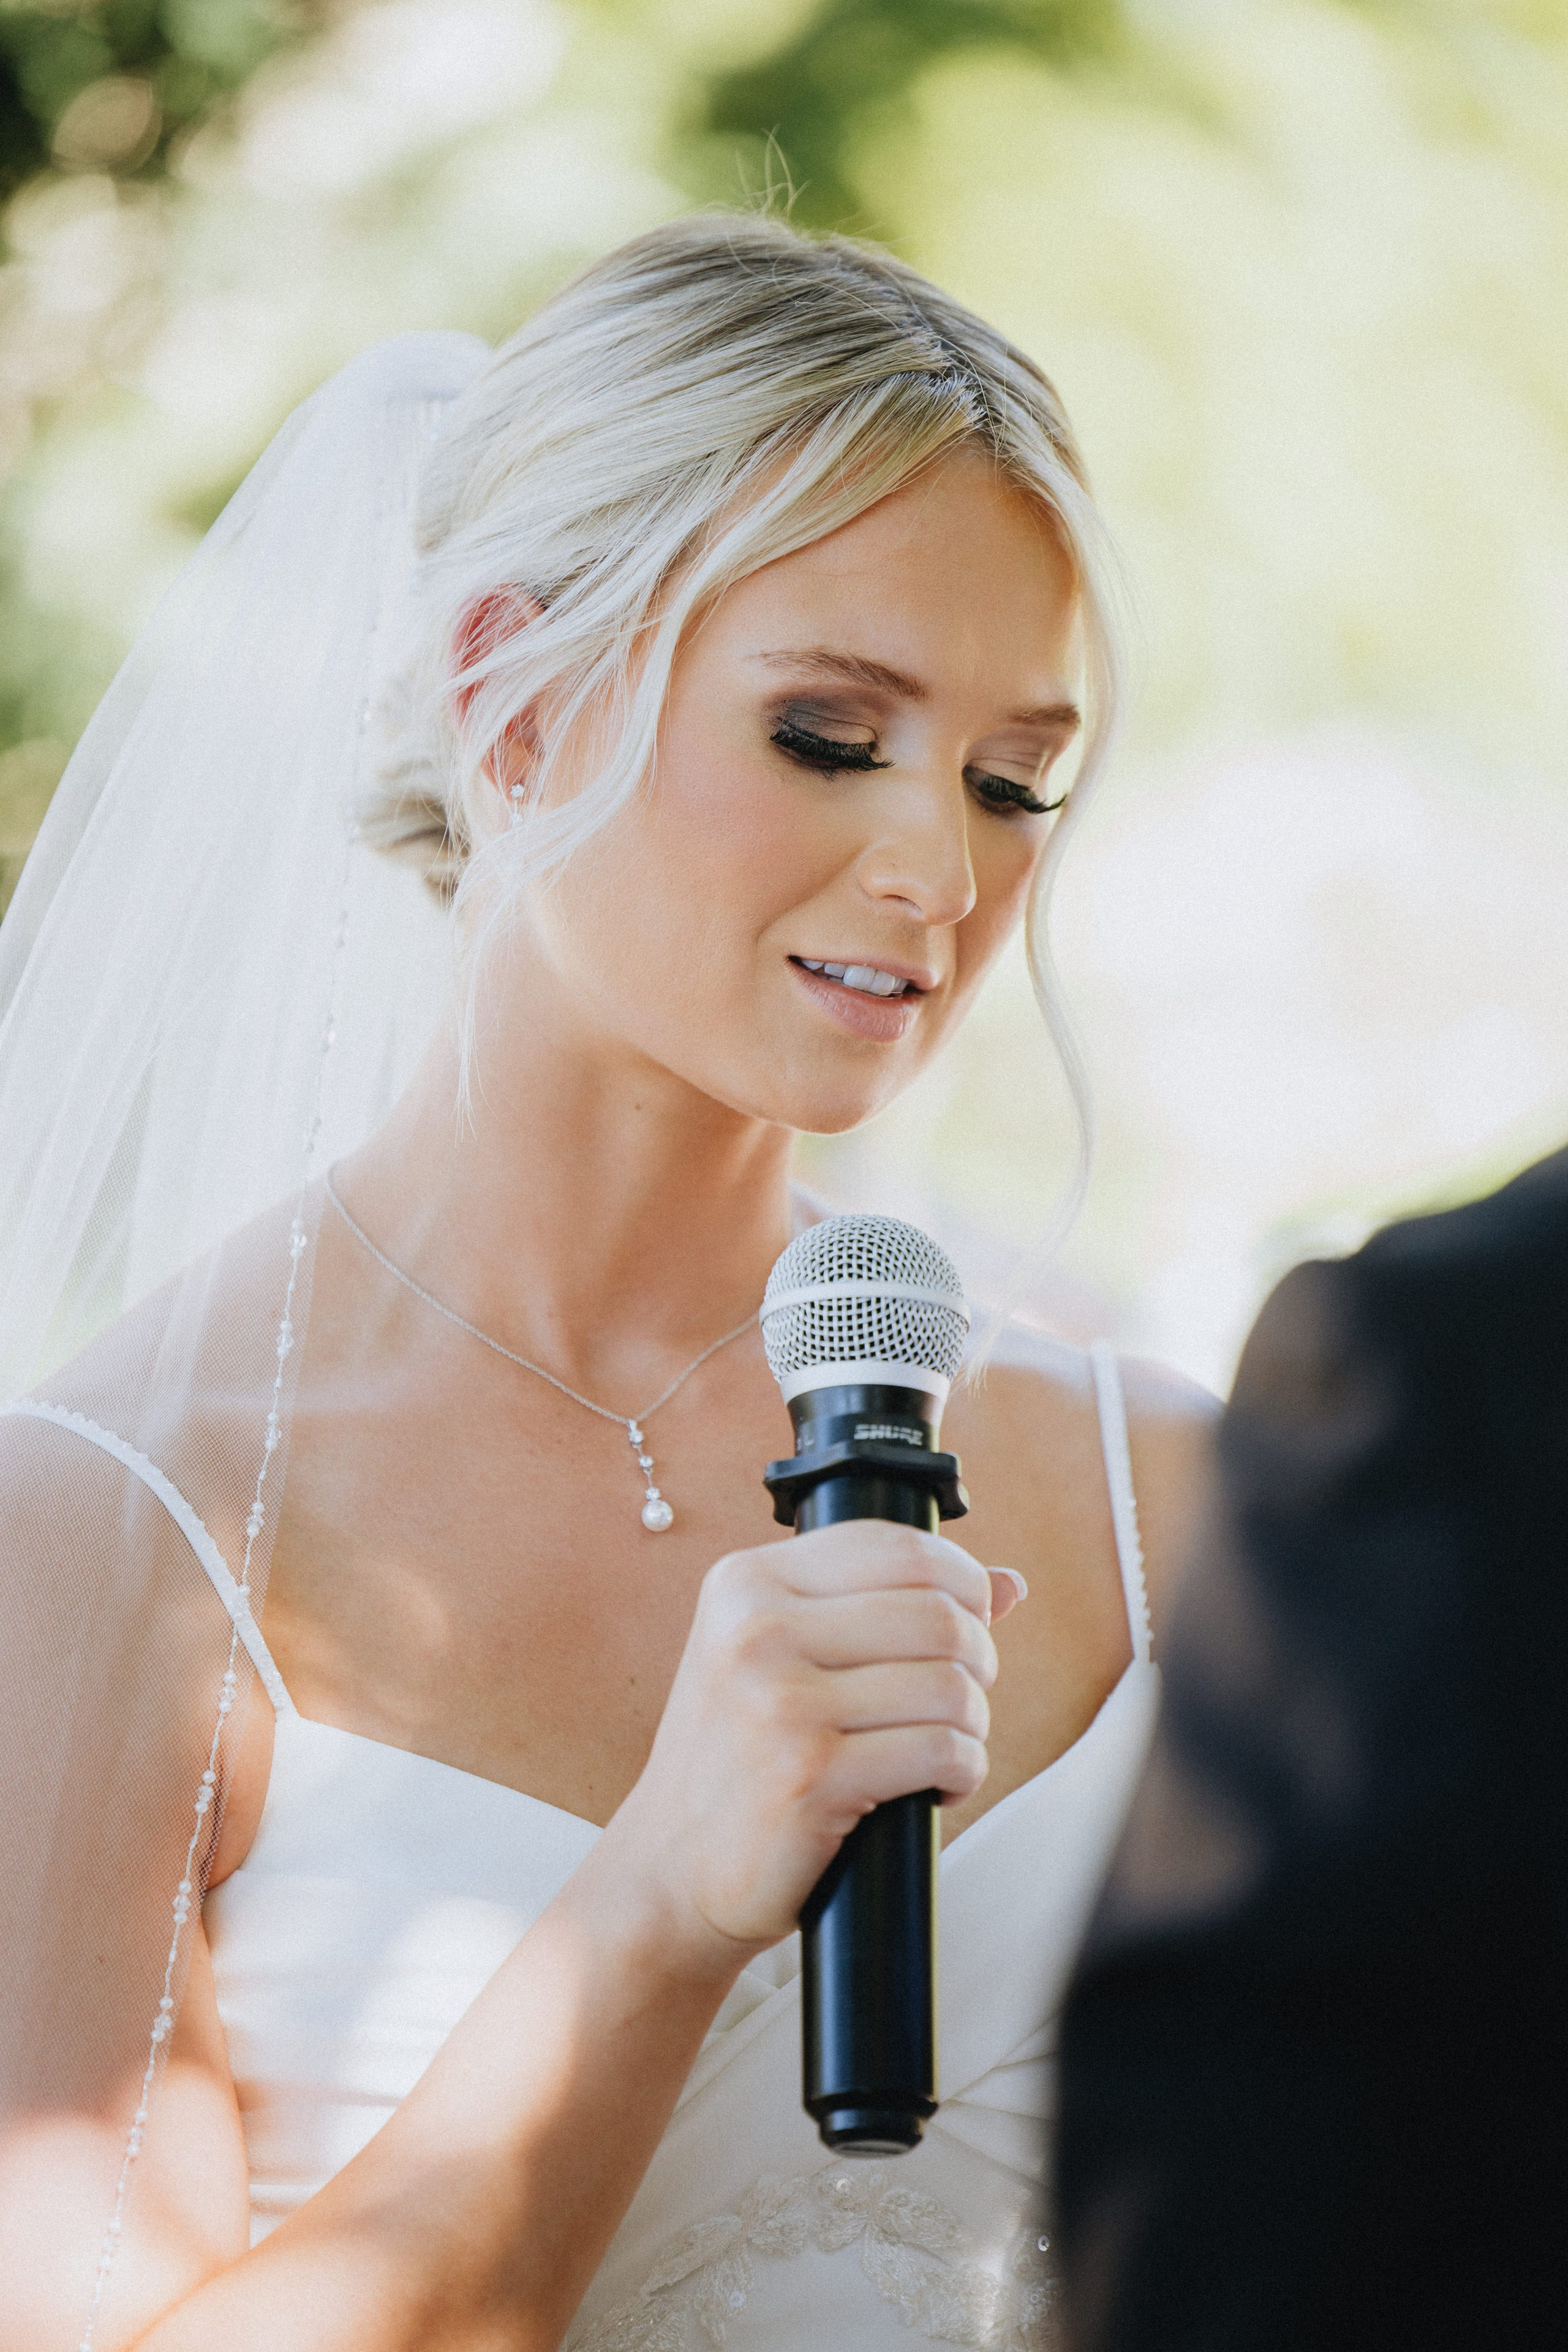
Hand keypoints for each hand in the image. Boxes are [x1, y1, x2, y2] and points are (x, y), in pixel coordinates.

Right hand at [601, 1523, 1018, 1972]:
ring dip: (971, 1724)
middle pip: (939, 1613)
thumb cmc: (739, 1758)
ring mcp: (779, 1702)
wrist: (671, 1869)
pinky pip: (944, 1752)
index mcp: (747, 1583)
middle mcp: (756, 1629)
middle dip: (977, 1659)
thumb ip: (884, 1608)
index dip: (961, 1581)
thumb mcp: (782, 1658)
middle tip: (959, 1698)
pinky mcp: (809, 1775)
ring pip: (951, 1685)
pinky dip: (961, 1773)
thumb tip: (1007, 1582)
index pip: (899, 1545)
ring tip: (942, 1747)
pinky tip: (933, 1787)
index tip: (970, 1620)